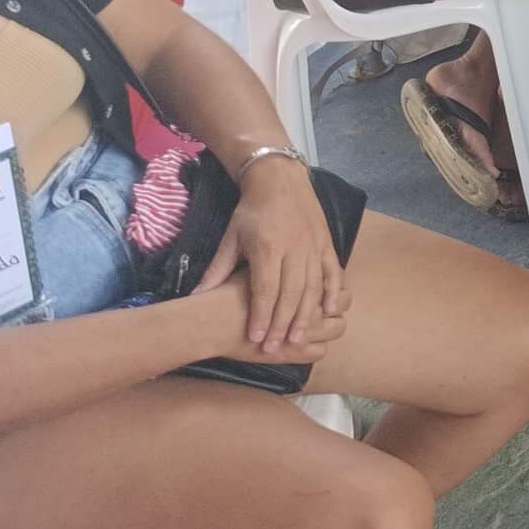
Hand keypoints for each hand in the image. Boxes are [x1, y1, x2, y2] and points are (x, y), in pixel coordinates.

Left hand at [194, 157, 344, 354]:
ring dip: (306, 314)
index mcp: (268, 248)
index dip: (261, 316)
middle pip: (290, 294)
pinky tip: (329, 309)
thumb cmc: (252, 210)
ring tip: (297, 337)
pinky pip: (333, 271)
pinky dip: (333, 291)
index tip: (255, 339)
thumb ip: (218, 270)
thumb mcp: (231, 238)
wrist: (280, 179)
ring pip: (313, 287)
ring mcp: (314, 246)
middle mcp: (295, 249)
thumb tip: (195, 298)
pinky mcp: (326, 242)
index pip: (265, 290)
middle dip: (282, 324)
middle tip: (274, 348)